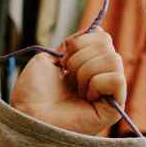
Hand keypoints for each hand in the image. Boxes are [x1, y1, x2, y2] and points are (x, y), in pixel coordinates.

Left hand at [11, 29, 127, 136]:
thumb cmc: (33, 93)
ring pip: (113, 59)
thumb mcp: (50, 58)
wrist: (28, 115)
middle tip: (67, 76)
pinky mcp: (114, 109)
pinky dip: (97, 83)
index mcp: (87, 67)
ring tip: (75, 89)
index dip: (81, 41)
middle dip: (80, 56)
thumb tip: (97, 30)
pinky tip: (85, 97)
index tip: (64, 58)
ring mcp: (108, 94)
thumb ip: (73, 43)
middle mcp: (100, 79)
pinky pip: (117, 79)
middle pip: (108, 44)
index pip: (102, 38)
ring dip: (85, 70)